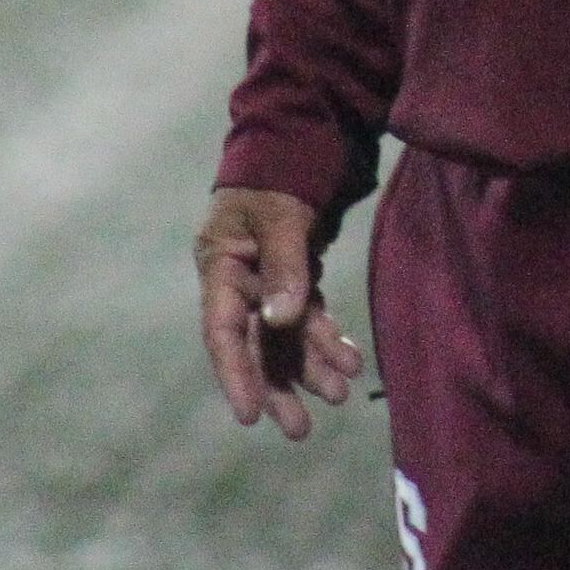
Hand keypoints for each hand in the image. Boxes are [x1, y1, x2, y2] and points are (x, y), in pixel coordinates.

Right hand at [196, 186, 365, 441]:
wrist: (300, 138)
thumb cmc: (280, 171)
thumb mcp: (281, 214)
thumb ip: (284, 266)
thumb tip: (281, 321)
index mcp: (220, 264)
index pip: (222, 330)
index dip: (234, 374)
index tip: (249, 416)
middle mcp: (238, 279)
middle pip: (253, 344)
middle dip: (277, 386)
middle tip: (300, 430)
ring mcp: (266, 280)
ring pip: (284, 337)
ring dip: (309, 366)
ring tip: (340, 395)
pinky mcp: (293, 277)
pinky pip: (306, 318)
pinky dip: (325, 339)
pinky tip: (349, 361)